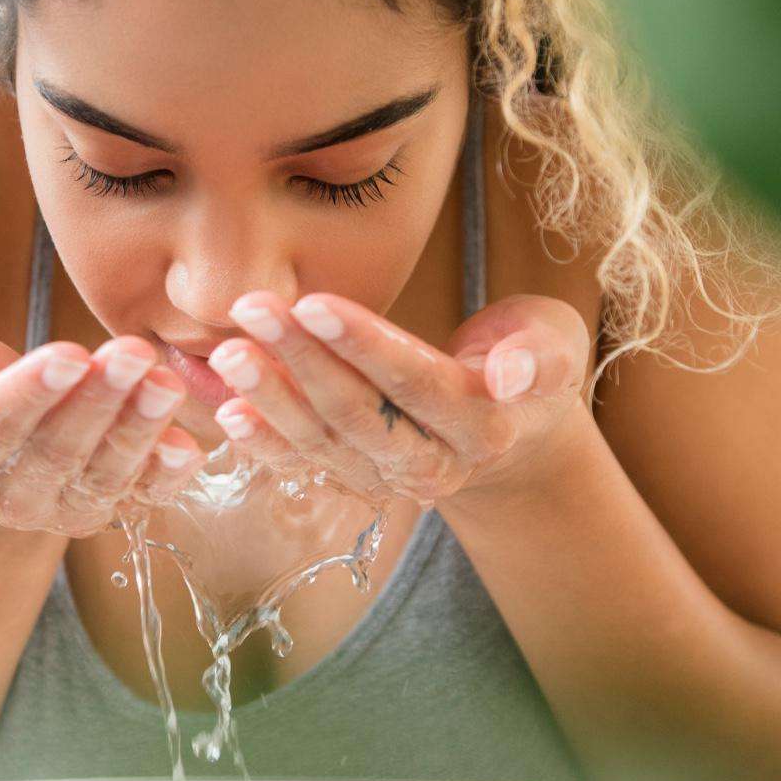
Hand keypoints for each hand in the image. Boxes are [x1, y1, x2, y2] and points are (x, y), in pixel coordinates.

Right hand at [0, 329, 204, 535]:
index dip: (33, 392)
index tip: (70, 354)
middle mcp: (10, 497)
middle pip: (57, 452)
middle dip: (98, 401)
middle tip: (132, 354)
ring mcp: (64, 507)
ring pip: (104, 473)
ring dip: (138, 428)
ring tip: (163, 383)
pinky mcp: (110, 503)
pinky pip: (142, 496)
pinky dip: (166, 474)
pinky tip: (186, 445)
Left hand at [205, 292, 593, 505]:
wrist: (514, 427)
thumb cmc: (531, 361)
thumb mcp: (556, 344)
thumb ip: (540, 356)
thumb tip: (513, 374)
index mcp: (484, 428)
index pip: (415, 383)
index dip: (364, 345)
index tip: (314, 302)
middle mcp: (432, 465)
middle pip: (357, 413)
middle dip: (300, 360)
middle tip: (253, 309)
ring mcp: (387, 478)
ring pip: (320, 440)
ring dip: (269, 396)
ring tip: (227, 352)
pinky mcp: (354, 475)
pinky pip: (300, 461)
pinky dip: (260, 439)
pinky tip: (224, 410)